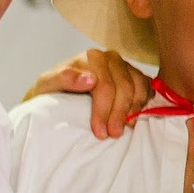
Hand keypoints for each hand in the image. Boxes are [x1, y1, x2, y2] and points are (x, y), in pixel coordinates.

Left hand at [20, 49, 152, 139]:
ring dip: (133, 110)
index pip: (105, 85)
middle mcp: (110, 58)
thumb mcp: (47, 84)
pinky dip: (143, 102)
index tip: (100, 131)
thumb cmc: (51, 90)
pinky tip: (133, 117)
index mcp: (91, 58)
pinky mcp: (134, 75)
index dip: (104, 110)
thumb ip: (63, 79)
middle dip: (119, 114)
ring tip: (124, 128)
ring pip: (138, 87)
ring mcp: (124, 66)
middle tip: (113, 134)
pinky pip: (146, 87)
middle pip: (124, 87)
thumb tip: (89, 80)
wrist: (56, 92)